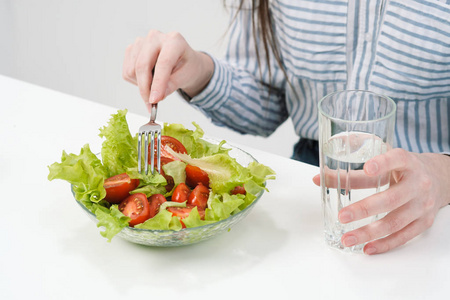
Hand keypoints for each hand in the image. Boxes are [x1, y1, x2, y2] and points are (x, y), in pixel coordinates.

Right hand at [122, 30, 213, 111]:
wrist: (182, 60)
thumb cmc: (186, 66)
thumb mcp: (186, 77)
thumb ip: (172, 85)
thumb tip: (156, 97)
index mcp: (174, 40)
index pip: (163, 63)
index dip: (157, 84)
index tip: (154, 100)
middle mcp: (156, 37)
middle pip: (142, 66)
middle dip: (145, 89)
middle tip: (151, 104)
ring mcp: (141, 41)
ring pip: (132, 70)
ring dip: (141, 85)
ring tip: (155, 85)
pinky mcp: (132, 49)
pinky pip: (127, 72)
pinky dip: (136, 81)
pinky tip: (148, 79)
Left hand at [313, 149, 449, 254]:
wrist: (439, 178)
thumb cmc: (402, 168)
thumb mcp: (382, 161)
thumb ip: (353, 170)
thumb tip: (318, 178)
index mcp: (407, 162)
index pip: (396, 159)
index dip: (383, 164)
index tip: (367, 168)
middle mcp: (418, 183)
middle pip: (391, 198)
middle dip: (365, 209)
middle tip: (342, 216)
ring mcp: (423, 205)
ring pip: (396, 222)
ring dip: (369, 232)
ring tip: (347, 238)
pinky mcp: (424, 222)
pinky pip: (404, 236)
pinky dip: (385, 244)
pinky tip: (367, 248)